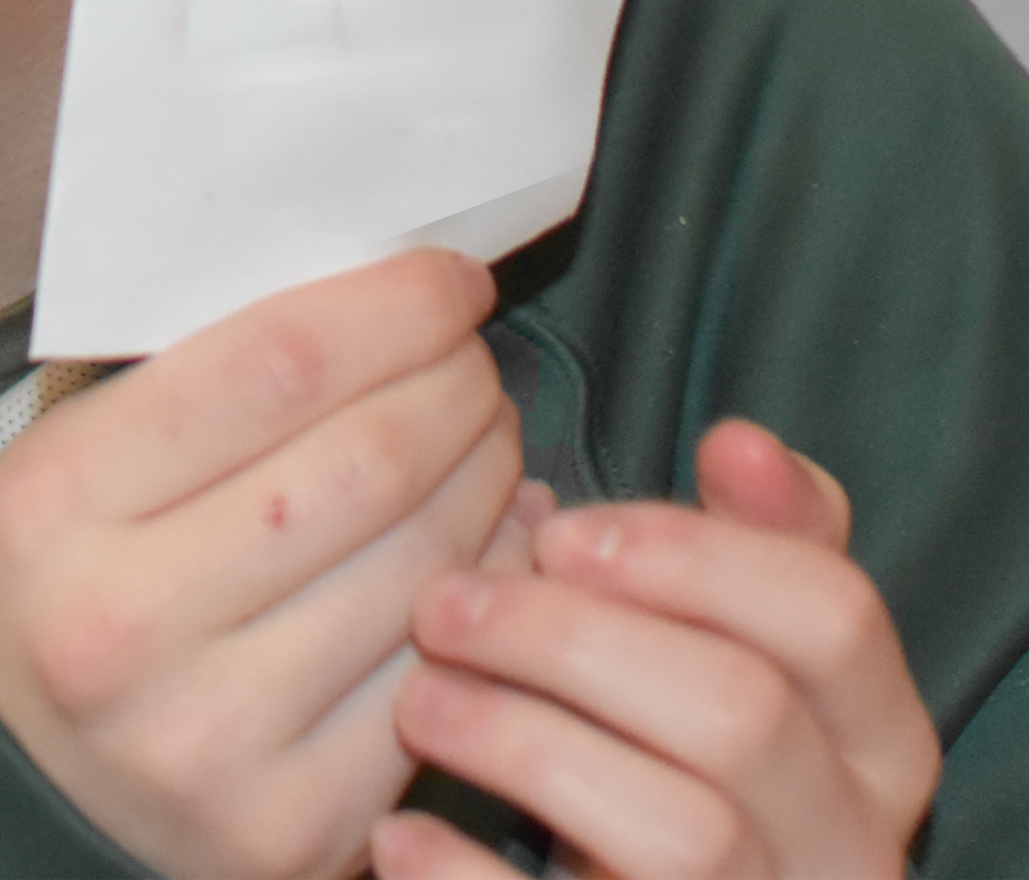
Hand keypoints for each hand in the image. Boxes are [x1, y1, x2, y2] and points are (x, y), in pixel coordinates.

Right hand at [0, 248, 528, 879]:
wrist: (31, 786)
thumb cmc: (77, 578)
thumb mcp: (81, 454)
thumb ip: (205, 373)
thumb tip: (388, 303)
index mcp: (59, 502)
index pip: (275, 363)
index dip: (390, 308)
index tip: (447, 280)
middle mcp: (126, 624)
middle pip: (365, 462)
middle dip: (454, 388)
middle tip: (475, 359)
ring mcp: (213, 737)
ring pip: (419, 566)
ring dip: (487, 479)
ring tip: (488, 436)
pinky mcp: (293, 821)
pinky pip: (435, 675)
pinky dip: (489, 588)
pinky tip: (492, 539)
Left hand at [374, 418, 943, 876]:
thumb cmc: (677, 741)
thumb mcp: (733, 640)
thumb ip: (750, 544)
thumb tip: (740, 440)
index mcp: (879, 743)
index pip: (835, 617)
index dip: (691, 555)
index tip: (562, 529)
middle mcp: (851, 846)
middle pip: (743, 716)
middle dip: (572, 641)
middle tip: (446, 605)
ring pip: (685, 834)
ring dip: (523, 746)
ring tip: (421, 699)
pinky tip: (400, 832)